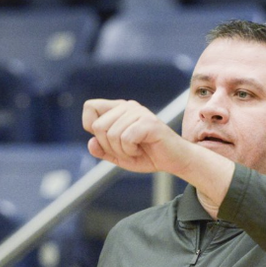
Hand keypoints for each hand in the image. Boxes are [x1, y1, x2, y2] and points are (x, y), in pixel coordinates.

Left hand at [82, 98, 234, 217]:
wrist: (175, 160)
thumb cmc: (149, 155)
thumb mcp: (120, 156)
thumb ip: (103, 150)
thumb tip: (90, 143)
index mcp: (119, 109)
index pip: (90, 107)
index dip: (90, 126)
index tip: (106, 139)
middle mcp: (128, 106)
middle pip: (97, 126)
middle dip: (108, 146)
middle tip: (125, 151)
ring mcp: (139, 112)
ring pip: (111, 134)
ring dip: (121, 151)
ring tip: (134, 151)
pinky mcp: (148, 123)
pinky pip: (126, 138)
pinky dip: (130, 151)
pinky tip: (140, 150)